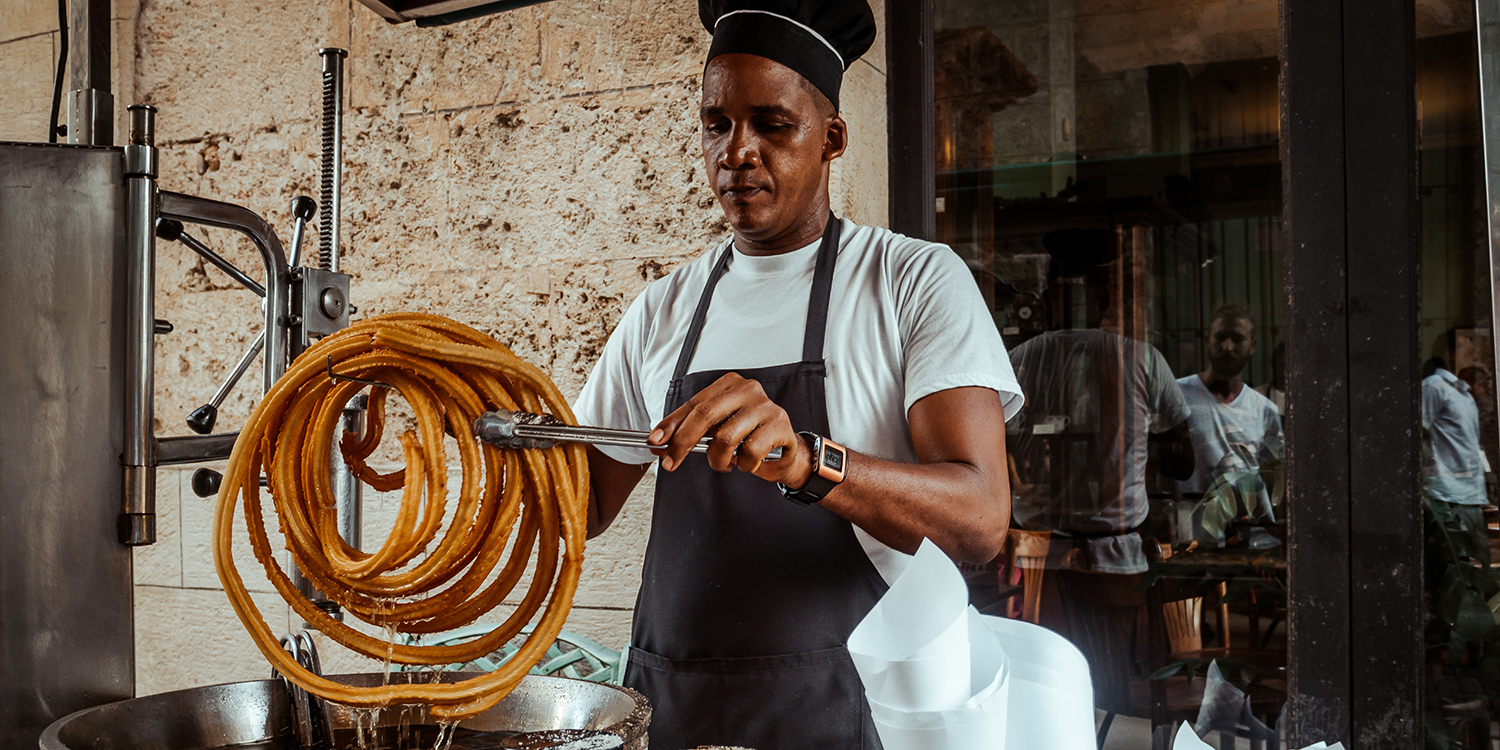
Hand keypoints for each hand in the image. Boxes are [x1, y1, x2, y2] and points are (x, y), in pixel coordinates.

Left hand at [648, 372, 812, 485]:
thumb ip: (689, 433)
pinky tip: (748, 462)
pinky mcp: (780, 425)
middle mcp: (748, 389)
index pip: (694, 404)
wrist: (784, 450)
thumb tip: (657, 443)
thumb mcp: (716, 431)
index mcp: (729, 384)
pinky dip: (743, 464)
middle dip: (684, 442)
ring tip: (724, 463)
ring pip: (726, 438)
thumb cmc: (747, 437)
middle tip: (672, 462)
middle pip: (705, 415)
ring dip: (718, 460)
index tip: (654, 441)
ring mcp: (765, 406)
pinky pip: (749, 451)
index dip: (671, 424)